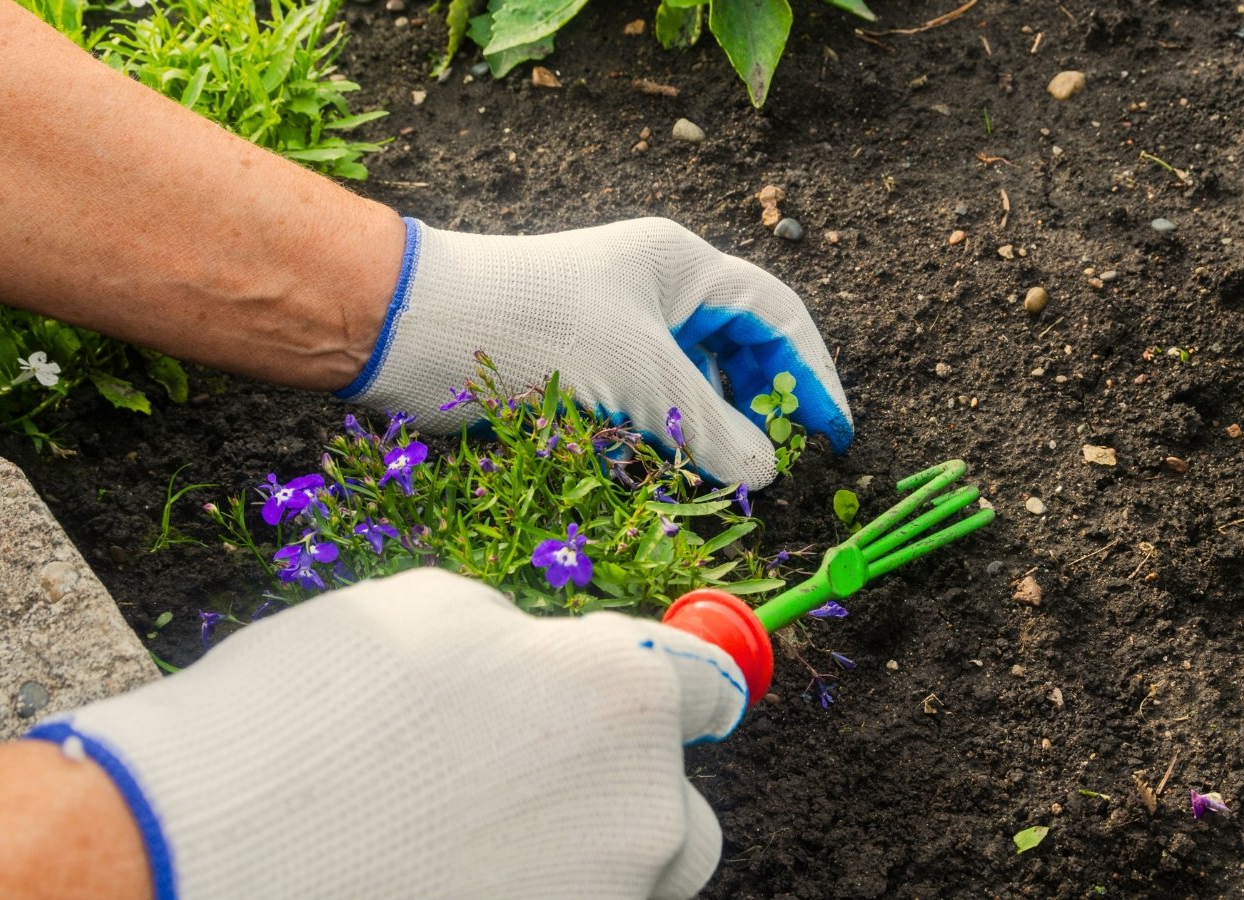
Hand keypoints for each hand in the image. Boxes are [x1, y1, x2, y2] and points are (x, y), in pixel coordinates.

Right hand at [25, 569, 746, 898]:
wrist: (193, 855)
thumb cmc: (307, 713)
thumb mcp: (433, 617)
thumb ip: (533, 649)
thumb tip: (557, 671)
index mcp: (626, 699)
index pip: (708, 690)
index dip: (672, 690)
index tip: (644, 703)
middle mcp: (642, 815)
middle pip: (679, 814)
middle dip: (625, 797)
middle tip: (528, 790)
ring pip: (625, 885)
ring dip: (578, 862)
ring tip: (459, 847)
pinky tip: (434, 884)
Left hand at [337, 217, 853, 488]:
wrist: (408, 330)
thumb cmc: (530, 329)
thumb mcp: (639, 379)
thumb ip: (712, 430)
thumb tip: (767, 472)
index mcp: (680, 268)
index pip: (777, 316)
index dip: (813, 376)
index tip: (835, 436)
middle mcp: (653, 293)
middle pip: (737, 354)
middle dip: (759, 411)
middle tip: (778, 467)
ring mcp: (613, 332)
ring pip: (688, 390)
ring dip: (705, 436)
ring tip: (719, 481)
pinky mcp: (577, 372)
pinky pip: (640, 412)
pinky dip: (656, 444)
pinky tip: (654, 474)